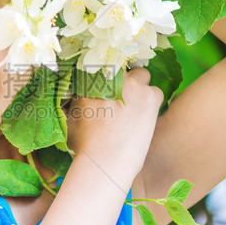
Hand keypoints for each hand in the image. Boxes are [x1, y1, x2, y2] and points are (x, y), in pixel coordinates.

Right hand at [64, 67, 162, 184]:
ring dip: (139, 87)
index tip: (109, 85)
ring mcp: (131, 83)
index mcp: (88, 78)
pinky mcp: (150, 95)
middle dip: (123, 78)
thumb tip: (76, 96)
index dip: (107, 73)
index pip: (102, 63)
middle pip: (122, 65)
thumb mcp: (70, 118)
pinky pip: (156, 91)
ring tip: (133, 108)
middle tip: (122, 97)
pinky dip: (152, 102)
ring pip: (141, 75)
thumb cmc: (85, 145)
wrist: (105, 161)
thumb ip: (75, 101)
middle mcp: (111, 75)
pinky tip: (143, 117)